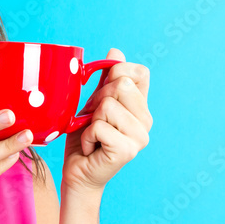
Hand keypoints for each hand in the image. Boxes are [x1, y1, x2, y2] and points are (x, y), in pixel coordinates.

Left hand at [62, 48, 151, 195]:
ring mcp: (140, 137)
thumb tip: (116, 51)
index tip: (103, 90)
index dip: (118, 71)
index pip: (140, 72)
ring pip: (107, 106)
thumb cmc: (85, 138)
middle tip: (93, 120)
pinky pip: (98, 126)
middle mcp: (146, 120)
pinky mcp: (128, 150)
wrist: (78, 172)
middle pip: (120, 85)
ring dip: (89, 120)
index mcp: (140, 107)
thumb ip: (104, 80)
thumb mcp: (93, 104)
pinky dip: (86, 136)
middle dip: (97, 100)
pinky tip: (91, 147)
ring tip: (92, 135)